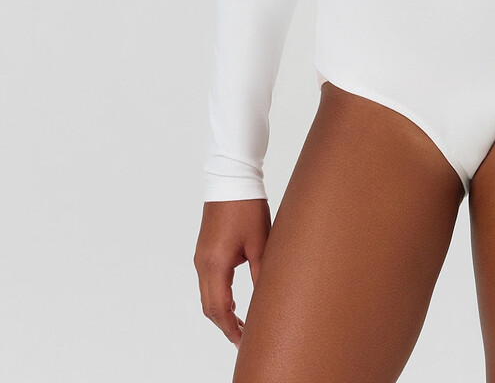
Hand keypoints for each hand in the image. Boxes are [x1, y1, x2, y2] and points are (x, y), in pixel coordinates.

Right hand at [194, 198, 270, 345]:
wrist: (231, 177)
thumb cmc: (247, 207)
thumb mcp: (260, 242)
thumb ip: (261, 273)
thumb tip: (266, 299)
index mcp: (215, 264)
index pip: (219, 309)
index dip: (231, 329)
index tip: (245, 343)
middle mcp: (202, 263)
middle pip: (209, 306)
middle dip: (226, 325)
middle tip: (245, 338)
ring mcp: (201, 256)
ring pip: (207, 295)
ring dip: (222, 311)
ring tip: (242, 323)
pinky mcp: (205, 249)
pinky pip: (208, 281)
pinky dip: (219, 296)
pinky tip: (234, 300)